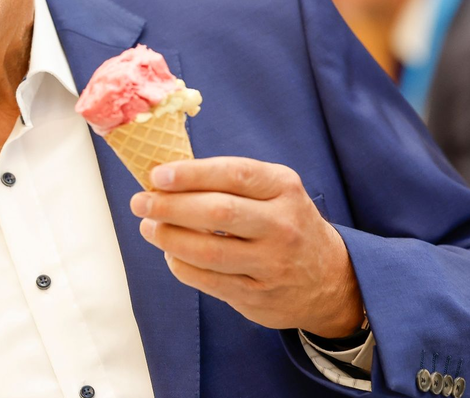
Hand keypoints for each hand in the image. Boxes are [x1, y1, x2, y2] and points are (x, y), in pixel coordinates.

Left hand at [130, 156, 363, 337]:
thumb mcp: (273, 191)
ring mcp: (272, 263)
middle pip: (218, 213)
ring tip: (149, 228)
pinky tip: (170, 253)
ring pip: (209, 251)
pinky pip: (208, 280)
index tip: (157, 175)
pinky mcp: (258, 295)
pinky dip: (181, 265)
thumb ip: (228, 181)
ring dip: (169, 238)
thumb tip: (165, 176)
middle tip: (140, 202)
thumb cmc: (283, 222)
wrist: (329, 278)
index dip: (191, 174)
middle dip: (170, 206)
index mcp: (283, 187)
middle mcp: (282, 224)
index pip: (234, 174)